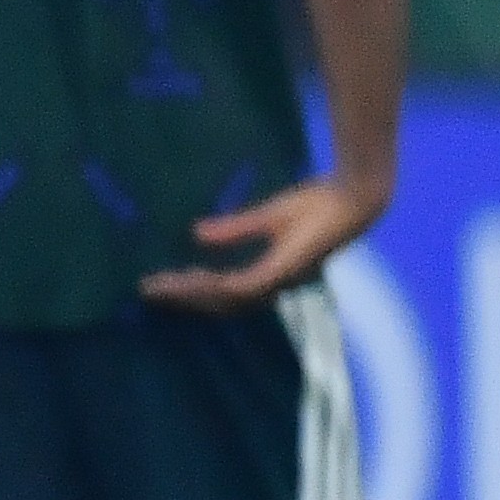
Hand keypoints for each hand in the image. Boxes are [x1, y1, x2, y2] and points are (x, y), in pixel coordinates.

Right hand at [143, 174, 386, 313]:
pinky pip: (235, 286)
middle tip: (146, 292)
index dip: (193, 290)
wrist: (353, 196)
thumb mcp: (270, 215)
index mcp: (275, 275)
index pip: (226, 291)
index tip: (160, 282)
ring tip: (156, 286)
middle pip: (218, 304)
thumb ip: (235, 228)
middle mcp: (275, 285)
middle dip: (181, 298)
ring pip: (222, 299)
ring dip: (187, 293)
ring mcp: (277, 281)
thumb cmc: (322, 202)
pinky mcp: (280, 272)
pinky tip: (186, 275)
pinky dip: (207, 284)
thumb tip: (196, 235)